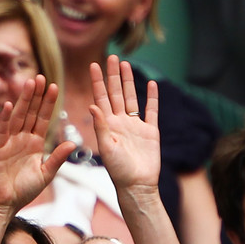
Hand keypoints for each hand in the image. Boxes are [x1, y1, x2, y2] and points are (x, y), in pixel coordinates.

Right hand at [0, 75, 74, 217]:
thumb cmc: (24, 190)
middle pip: (30, 113)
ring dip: (23, 100)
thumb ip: (58, 158)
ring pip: (17, 116)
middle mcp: (22, 139)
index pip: (43, 119)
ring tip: (29, 83)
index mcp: (35, 144)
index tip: (54, 86)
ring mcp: (9, 142)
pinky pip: (2, 131)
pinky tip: (8, 105)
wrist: (5, 203)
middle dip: (36, 95)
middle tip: (42, 76)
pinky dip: (4, 118)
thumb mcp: (46, 173)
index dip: (48, 103)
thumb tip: (72, 144)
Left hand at [89, 55, 160, 192]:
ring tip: (126, 65)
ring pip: (131, 98)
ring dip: (129, 82)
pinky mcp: (150, 132)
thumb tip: (92, 104)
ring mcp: (136, 126)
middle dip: (113, 76)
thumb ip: (100, 126)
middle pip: (116, 94)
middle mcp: (120, 123)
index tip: (93, 65)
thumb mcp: (106, 148)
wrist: (138, 186)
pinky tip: (151, 85)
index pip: (101, 98)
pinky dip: (151, 98)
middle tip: (112, 57)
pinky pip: (151, 111)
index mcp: (107, 125)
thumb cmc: (119, 171)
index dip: (97, 82)